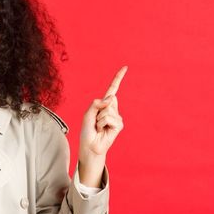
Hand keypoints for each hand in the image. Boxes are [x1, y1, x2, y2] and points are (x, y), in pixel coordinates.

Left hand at [78, 66, 126, 186]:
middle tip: (95, 122)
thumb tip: (112, 97)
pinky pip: (109, 118)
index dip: (118, 78)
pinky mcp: (119, 125)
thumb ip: (97, 103)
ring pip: (107, 110)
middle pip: (107, 100)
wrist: (90, 145)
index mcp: (105, 104)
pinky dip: (102, 123)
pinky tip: (103, 130)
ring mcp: (117, 117)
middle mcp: (113, 109)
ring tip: (98, 127)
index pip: (113, 89)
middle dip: (97, 110)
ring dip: (99, 119)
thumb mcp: (88, 113)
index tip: (125, 67)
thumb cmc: (88, 130)